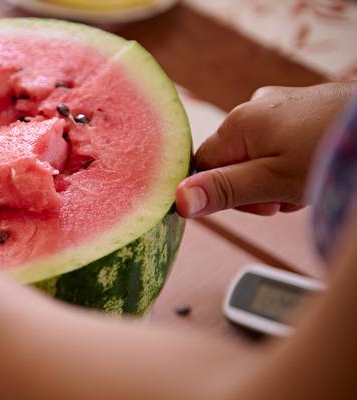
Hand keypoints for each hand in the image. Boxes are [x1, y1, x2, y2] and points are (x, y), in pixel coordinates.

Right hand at [176, 82, 356, 217]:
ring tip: (305, 186)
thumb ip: (224, 190)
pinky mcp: (302, 109)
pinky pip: (281, 144)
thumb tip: (178, 201)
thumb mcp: (273, 182)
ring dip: (275, 180)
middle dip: (254, 188)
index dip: (221, 192)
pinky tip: (313, 170)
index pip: (203, 165)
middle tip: (284, 199)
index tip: (252, 204)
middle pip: (231, 162)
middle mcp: (254, 107)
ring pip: (258, 156)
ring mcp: (280, 106)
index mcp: (239, 122)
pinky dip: (292, 164)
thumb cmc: (332, 154)